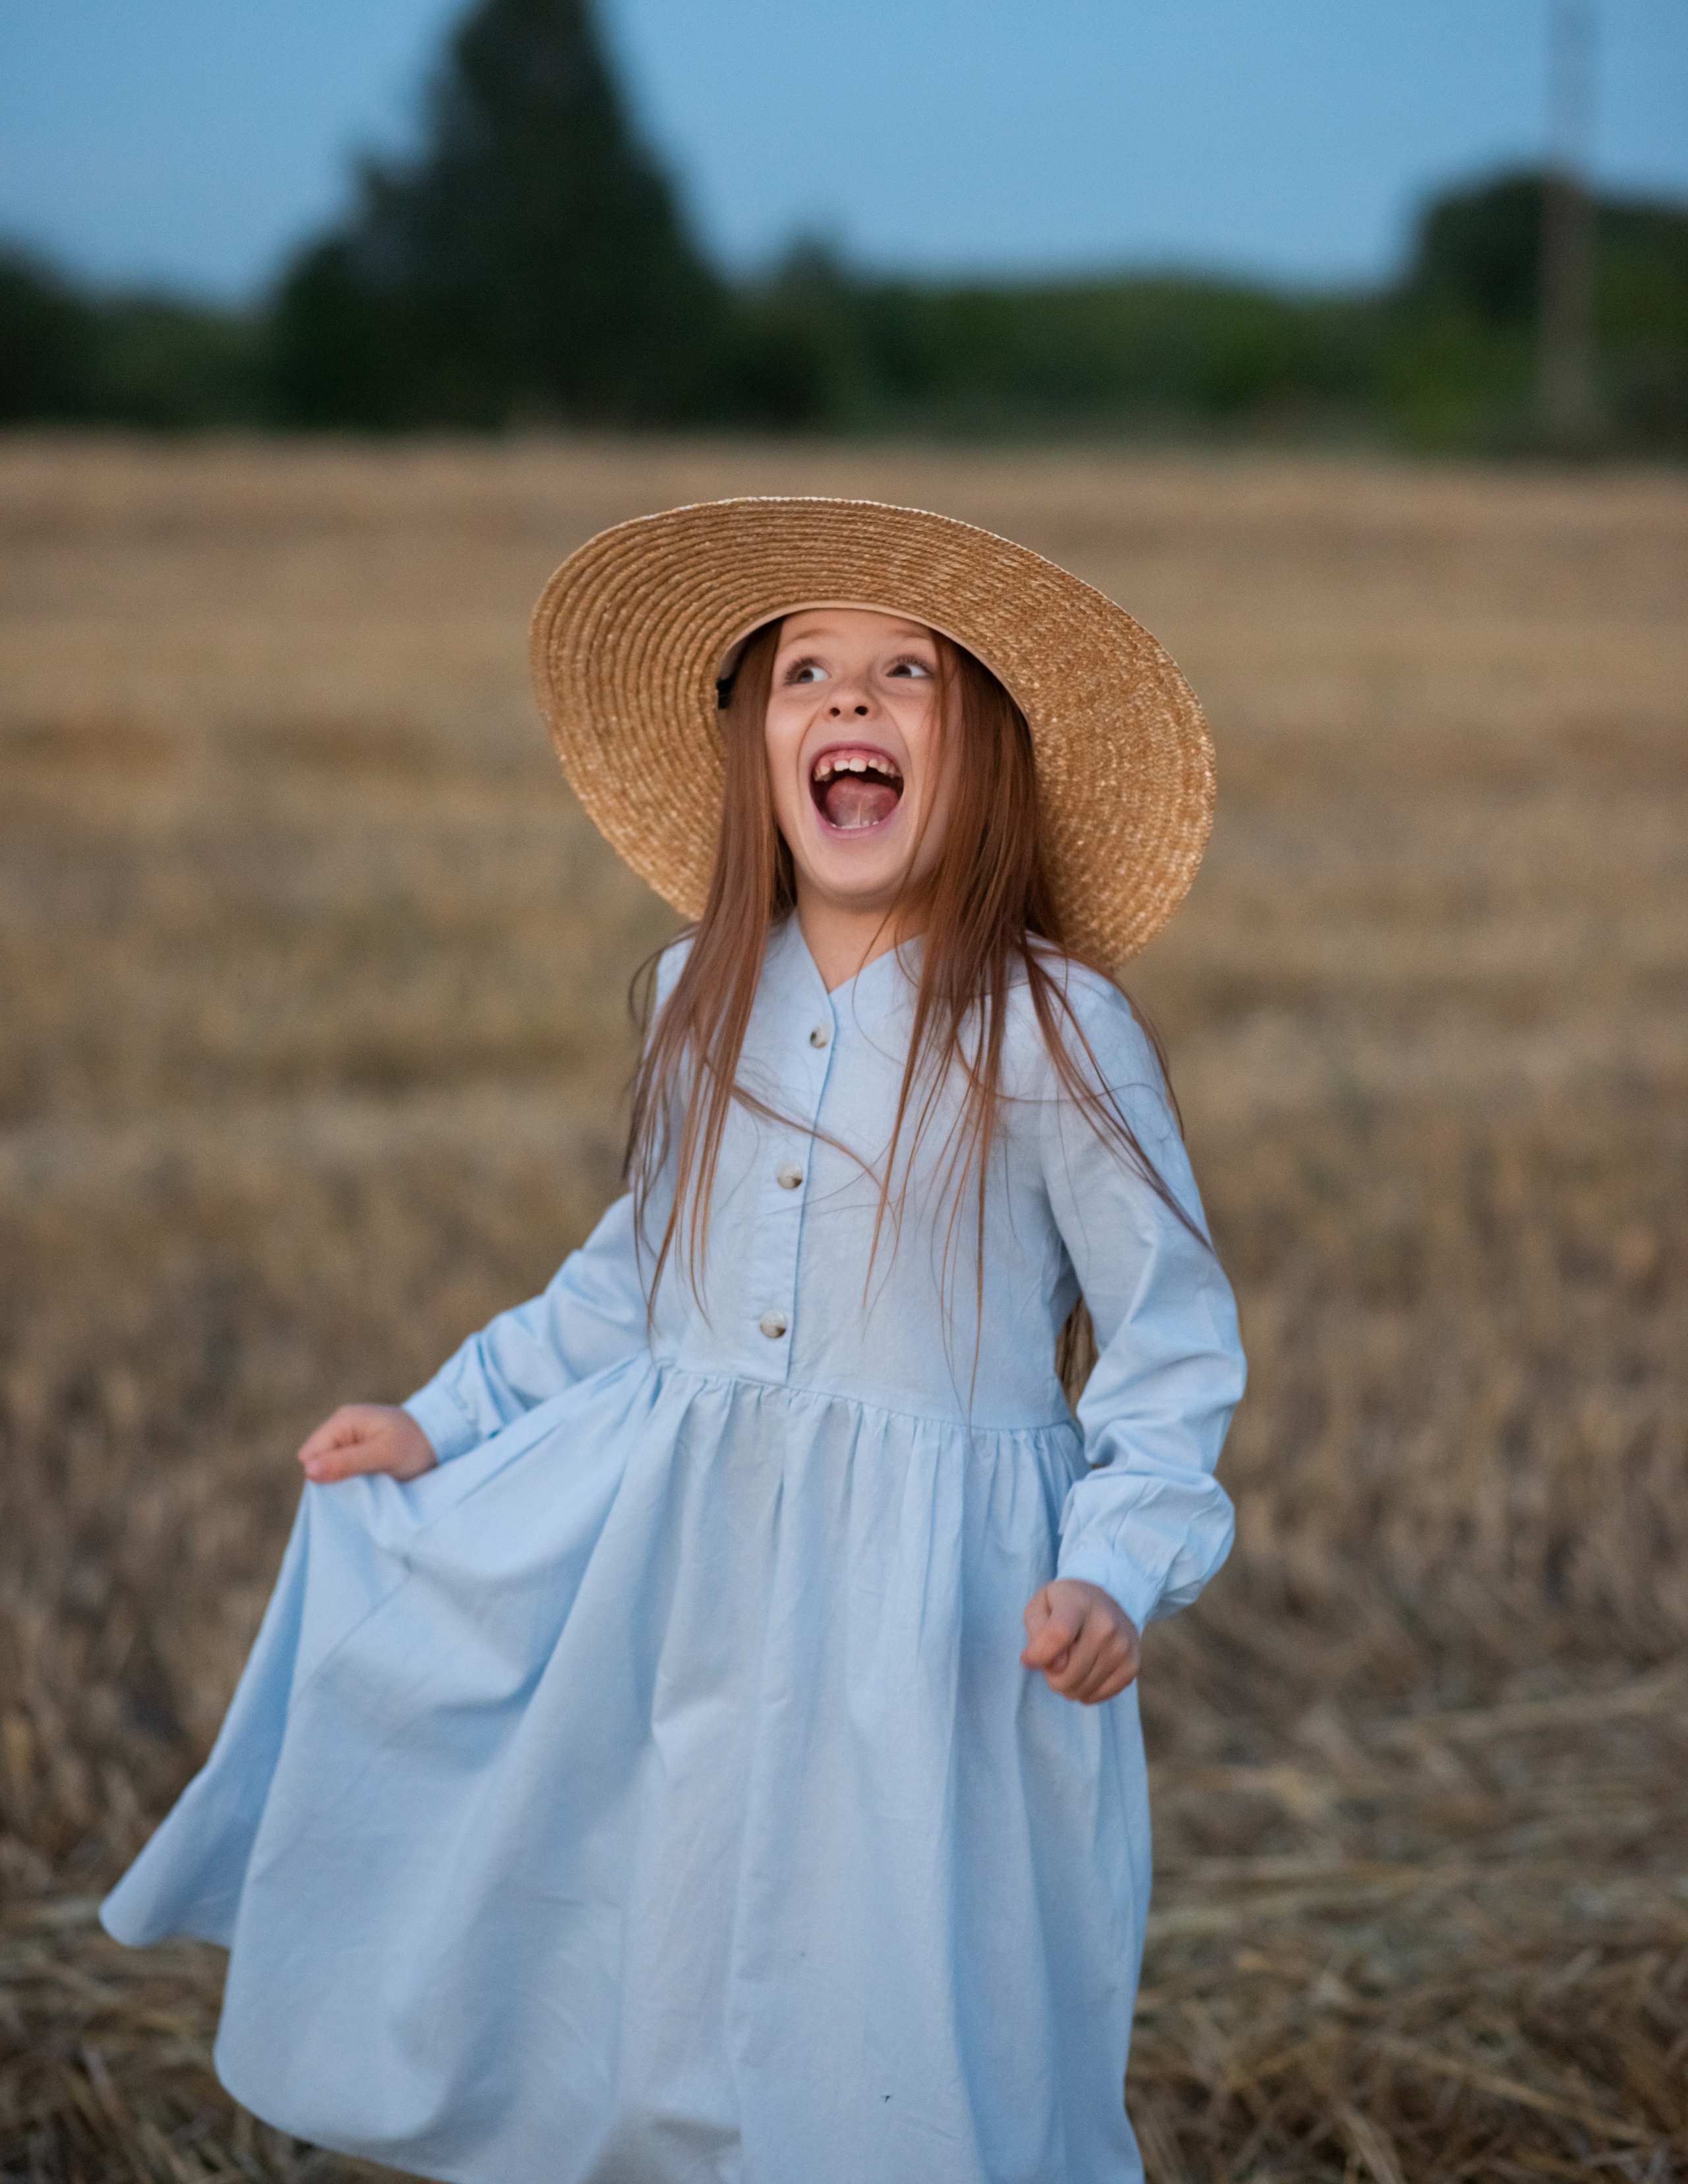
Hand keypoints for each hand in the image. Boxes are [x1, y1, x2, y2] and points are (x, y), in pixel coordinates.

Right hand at [298, 1403, 436, 1483]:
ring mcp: (348, 1437)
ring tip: (370, 1480)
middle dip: (333, 1477)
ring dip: (344, 1478)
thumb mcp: (382, 1456)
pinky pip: (341, 1467)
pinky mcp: (356, 1448)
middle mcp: (340, 1426)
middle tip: (363, 1481)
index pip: (309, 1456)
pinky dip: (353, 1477)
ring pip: (327, 1467)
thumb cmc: (414, 1445)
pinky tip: (371, 1479)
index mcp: (341, 1421)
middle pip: (315, 1462)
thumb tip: (308, 1471)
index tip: (352, 1480)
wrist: (441, 1437)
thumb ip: (346, 1463)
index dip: (324, 1473)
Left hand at [1021, 1580, 1140, 1703]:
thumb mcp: (1040, 1606)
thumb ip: (1037, 1631)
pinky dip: (1086, 1692)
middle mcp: (1106, 1624)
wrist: (1104, 1602)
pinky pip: (1099, 1696)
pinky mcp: (1132, 1666)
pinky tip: (1084, 1674)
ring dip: (1068, 1685)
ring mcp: (1122, 1647)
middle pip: (1067, 1673)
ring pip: (1082, 1689)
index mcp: (1078, 1603)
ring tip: (1070, 1665)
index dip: (1039, 1655)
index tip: (1029, 1658)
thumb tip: (1050, 1665)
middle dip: (1052, 1675)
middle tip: (1054, 1661)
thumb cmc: (1064, 1606)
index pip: (1057, 1635)